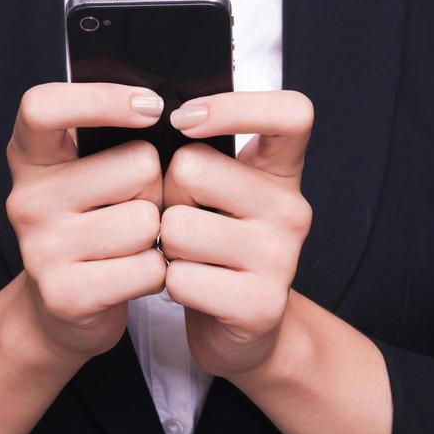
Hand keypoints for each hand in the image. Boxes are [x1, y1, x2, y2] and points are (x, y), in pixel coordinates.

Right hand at [5, 82, 167, 363]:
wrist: (60, 305)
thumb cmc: (91, 223)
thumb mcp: (87, 170)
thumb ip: (113, 136)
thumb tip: (173, 113)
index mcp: (30, 156)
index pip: (44, 106)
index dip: (101, 98)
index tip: (151, 107)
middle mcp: (27, 198)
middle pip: (138, 166)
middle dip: (154, 187)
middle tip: (132, 207)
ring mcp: (41, 249)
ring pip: (148, 221)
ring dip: (157, 235)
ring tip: (131, 243)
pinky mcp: (65, 294)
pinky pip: (148, 268)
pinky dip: (155, 273)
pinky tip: (132, 274)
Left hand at [158, 90, 314, 379]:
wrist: (242, 328)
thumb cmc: (213, 246)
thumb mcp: (214, 191)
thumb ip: (196, 152)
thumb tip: (142, 117)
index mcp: (280, 170)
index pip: (290, 112)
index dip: (235, 105)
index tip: (184, 119)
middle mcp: (291, 208)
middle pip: (192, 167)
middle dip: (166, 194)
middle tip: (182, 219)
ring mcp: (282, 258)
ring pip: (177, 227)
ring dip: (163, 245)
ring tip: (185, 256)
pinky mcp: (261, 305)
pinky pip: (180, 278)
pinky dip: (168, 284)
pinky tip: (189, 288)